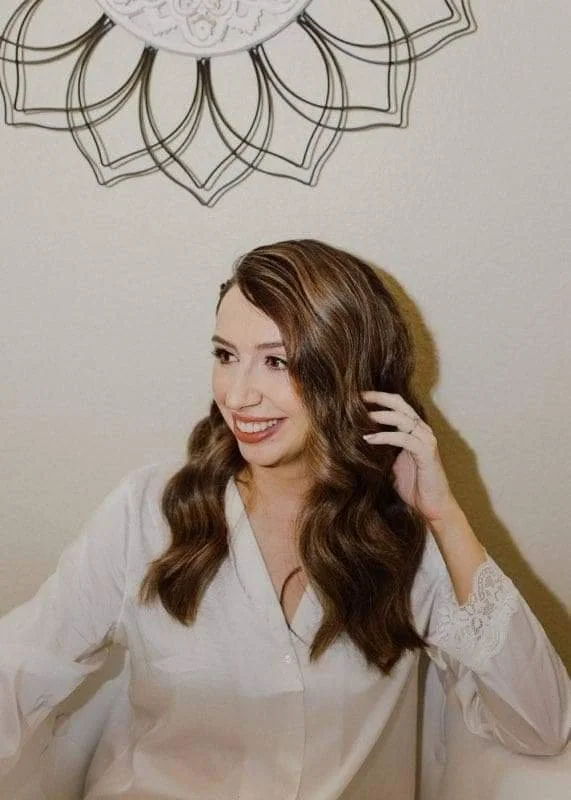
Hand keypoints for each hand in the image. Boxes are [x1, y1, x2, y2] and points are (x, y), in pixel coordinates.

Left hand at [361, 391, 456, 522]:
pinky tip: (369, 439)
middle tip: (356, 398)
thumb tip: (353, 440)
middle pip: (400, 404)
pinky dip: (385, 436)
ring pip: (402, 418)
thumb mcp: (391, 462)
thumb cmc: (412, 485)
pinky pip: (404, 439)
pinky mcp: (427, 453)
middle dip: (377, 398)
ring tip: (359, 418)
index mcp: (414, 430)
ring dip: (379, 416)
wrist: (431, 506)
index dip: (377, 397)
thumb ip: (380, 448)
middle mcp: (422, 430)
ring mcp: (426, 440)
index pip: (397, 404)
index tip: (356, 397)